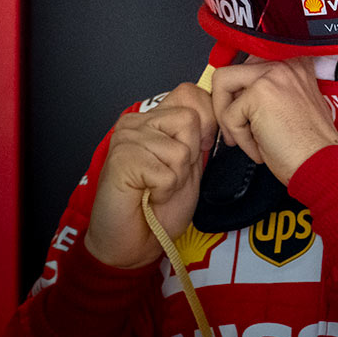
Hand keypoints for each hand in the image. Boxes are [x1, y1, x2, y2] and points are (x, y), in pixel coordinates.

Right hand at [83, 83, 217, 268]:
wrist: (133, 243)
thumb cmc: (160, 207)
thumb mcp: (189, 164)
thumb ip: (198, 135)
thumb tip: (216, 108)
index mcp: (153, 119)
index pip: (190, 93)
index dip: (206, 122)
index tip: (198, 150)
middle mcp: (136, 122)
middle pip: (189, 120)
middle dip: (189, 157)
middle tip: (168, 177)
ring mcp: (125, 138)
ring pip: (180, 150)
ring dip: (176, 178)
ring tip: (156, 188)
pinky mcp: (121, 159)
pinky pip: (166, 173)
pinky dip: (164, 191)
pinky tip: (148, 196)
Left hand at [211, 57, 337, 184]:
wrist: (322, 163)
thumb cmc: (309, 145)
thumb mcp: (293, 104)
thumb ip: (267, 91)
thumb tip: (236, 95)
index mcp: (293, 62)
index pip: (248, 63)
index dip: (238, 91)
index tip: (239, 110)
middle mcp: (284, 62)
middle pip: (231, 70)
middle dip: (225, 104)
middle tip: (235, 130)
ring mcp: (271, 74)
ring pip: (222, 83)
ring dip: (227, 118)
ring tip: (245, 139)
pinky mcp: (260, 93)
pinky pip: (229, 116)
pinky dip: (241, 140)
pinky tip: (260, 149)